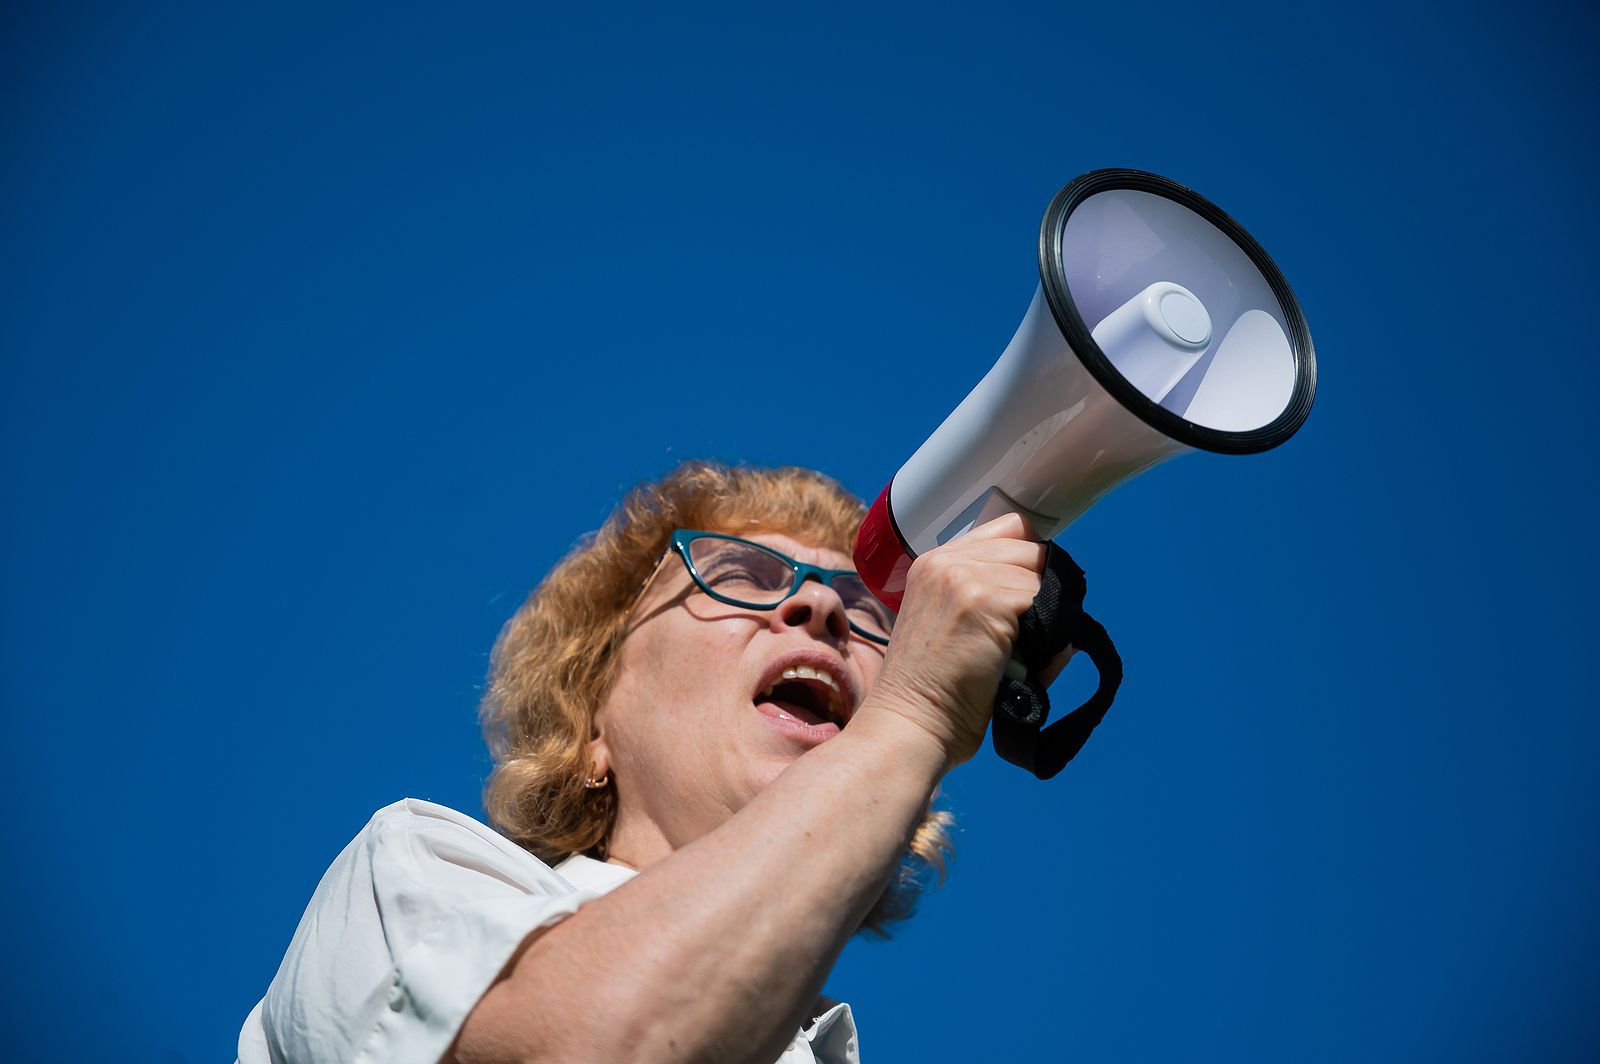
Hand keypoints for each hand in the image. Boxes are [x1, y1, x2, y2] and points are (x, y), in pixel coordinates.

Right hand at [858, 512, 1046, 768]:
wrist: (909, 725)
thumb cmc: (933, 694)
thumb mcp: (950, 626)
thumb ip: (993, 599)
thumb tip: (1062, 605)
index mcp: (933, 563)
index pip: (1007, 529)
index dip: (1026, 562)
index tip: (1027, 600)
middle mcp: (945, 561)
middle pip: (1030, 548)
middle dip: (1039, 588)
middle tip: (1026, 636)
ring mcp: (964, 578)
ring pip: (1039, 576)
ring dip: (1043, 614)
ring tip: (1020, 654)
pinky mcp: (985, 601)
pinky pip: (1042, 601)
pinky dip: (1045, 634)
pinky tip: (1020, 663)